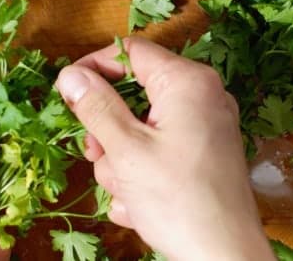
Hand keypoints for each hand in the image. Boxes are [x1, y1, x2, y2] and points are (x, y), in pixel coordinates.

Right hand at [55, 37, 274, 260]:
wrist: (225, 257)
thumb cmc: (179, 201)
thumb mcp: (126, 150)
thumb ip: (96, 106)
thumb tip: (70, 75)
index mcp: (187, 82)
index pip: (130, 52)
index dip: (94, 67)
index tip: (67, 91)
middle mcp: (202, 96)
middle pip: (134, 93)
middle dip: (108, 128)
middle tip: (95, 155)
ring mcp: (205, 126)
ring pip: (142, 126)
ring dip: (122, 159)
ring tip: (126, 191)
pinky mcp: (203, 153)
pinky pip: (160, 148)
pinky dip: (143, 172)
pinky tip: (141, 204)